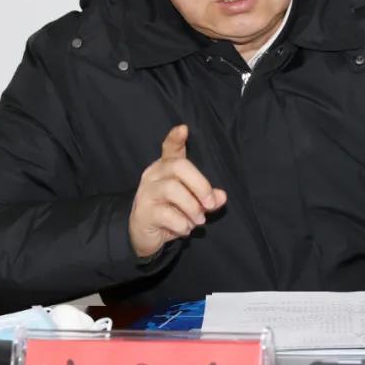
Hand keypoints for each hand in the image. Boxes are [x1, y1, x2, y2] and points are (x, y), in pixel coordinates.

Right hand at [128, 124, 226, 258]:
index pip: (169, 148)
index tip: (183, 129)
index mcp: (166, 168)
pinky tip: (184, 229)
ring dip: (192, 208)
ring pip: (172, 190)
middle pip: (178, 167)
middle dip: (200, 185)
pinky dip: (182, 224)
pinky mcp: (143, 213)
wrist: (143, 235)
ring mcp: (146, 193)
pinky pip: (167, 215)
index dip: (175, 138)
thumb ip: (207, 198)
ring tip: (198, 220)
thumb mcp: (192, 203)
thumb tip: (222, 196)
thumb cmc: (170, 212)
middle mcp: (154, 175)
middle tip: (211, 204)